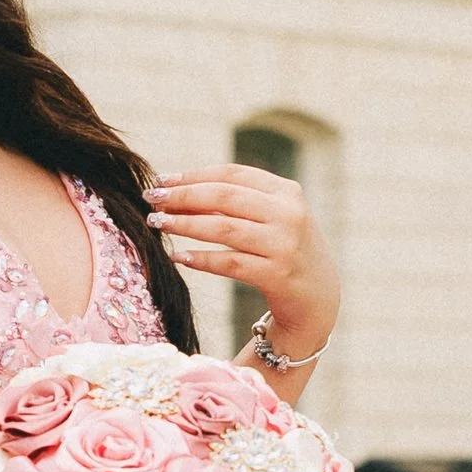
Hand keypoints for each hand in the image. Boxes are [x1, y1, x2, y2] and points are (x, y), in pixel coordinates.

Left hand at [147, 166, 338, 366]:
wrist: (319, 297)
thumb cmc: (285, 250)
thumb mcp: (274, 217)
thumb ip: (239, 202)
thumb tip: (179, 190)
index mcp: (286, 192)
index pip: (232, 174)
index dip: (194, 175)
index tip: (162, 180)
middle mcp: (288, 214)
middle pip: (224, 197)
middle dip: (183, 196)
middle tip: (151, 200)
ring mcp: (284, 244)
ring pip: (223, 229)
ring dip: (184, 224)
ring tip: (157, 223)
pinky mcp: (278, 275)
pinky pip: (229, 263)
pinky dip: (201, 259)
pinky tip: (178, 257)